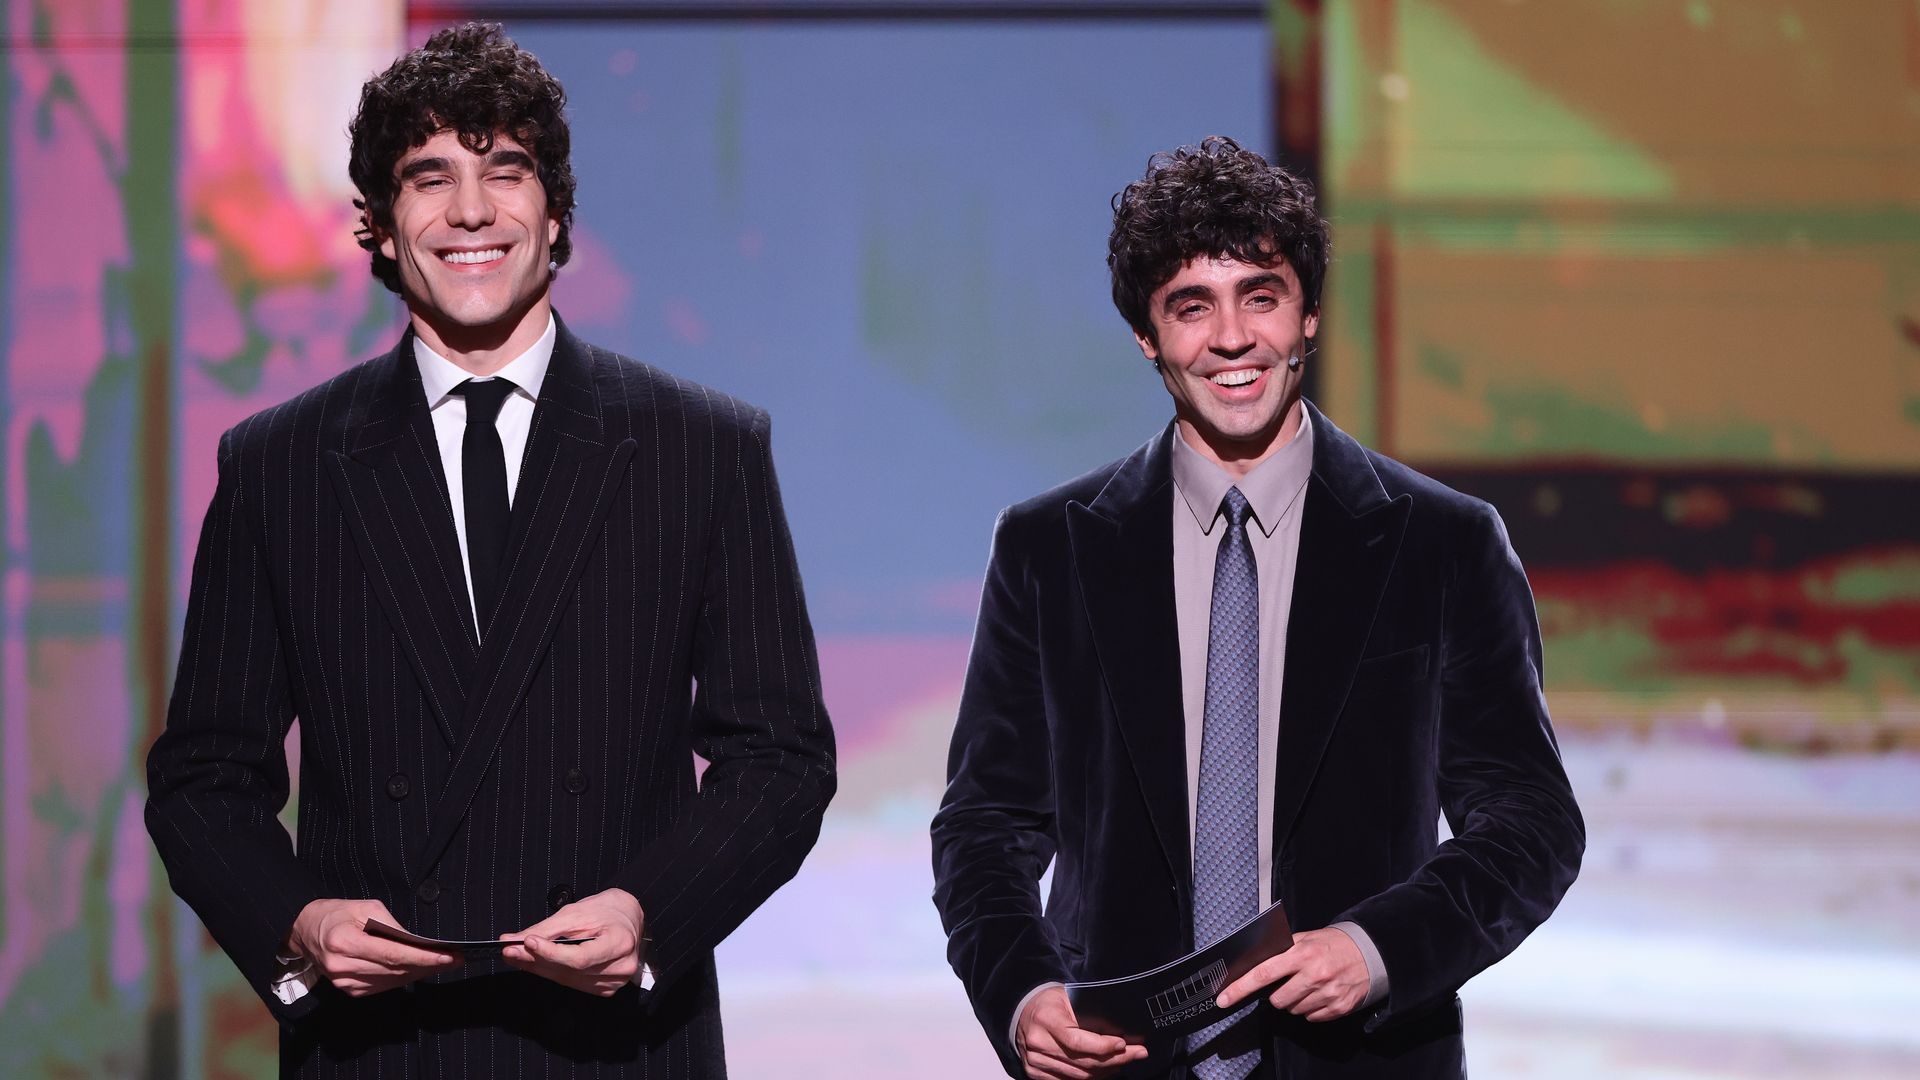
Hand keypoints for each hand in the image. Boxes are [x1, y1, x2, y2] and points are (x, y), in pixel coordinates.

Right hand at [287, 898, 460, 996]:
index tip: (448, 956)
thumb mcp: (365, 907)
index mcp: (345, 942)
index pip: (392, 954)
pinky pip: (382, 986)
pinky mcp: (348, 990)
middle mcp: (342, 967)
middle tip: (454, 959)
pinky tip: (418, 969)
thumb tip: (416, 942)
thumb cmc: (337, 913)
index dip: (423, 957)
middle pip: (394, 970)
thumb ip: (391, 926)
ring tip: (442, 963)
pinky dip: (402, 977)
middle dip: (428, 965)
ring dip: (419, 973)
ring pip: (391, 981)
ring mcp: (344, 982)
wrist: (305, 930)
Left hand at [500, 887, 644, 995]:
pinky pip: (572, 984)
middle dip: (535, 961)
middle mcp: (621, 967)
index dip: (551, 953)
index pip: (580, 957)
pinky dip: (553, 974)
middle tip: (509, 951)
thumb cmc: (606, 910)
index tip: (527, 943)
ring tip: (517, 957)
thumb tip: (515, 940)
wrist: (628, 917)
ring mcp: (614, 981)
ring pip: (567, 980)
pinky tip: (537, 965)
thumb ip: (547, 928)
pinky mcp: (606, 988)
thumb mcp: (577, 911)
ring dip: (539, 969)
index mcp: (620, 943)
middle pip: (570, 971)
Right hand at [1015, 985, 1148, 1079]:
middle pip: (1082, 1061)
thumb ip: (1088, 1012)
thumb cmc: (1049, 1003)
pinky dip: (1090, 1078)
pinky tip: (1105, 1070)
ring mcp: (1036, 1061)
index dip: (1102, 1046)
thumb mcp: (1068, 997)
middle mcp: (1038, 1042)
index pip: (1077, 1041)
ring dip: (1105, 1071)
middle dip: (1115, 1059)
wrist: (1021, 1012)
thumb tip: (1119, 1029)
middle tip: (1137, 1053)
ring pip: (1078, 1075)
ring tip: (1124, 1061)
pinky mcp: (1035, 1072)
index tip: (1123, 1044)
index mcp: (1046, 1019)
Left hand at [1215, 927, 1368, 1022]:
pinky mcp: (1338, 1008)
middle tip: (1290, 982)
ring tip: (1309, 985)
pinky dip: (1311, 1009)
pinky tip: (1320, 994)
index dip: (1240, 988)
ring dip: (1295, 1001)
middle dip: (1278, 994)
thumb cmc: (1335, 944)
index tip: (1224, 998)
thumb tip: (1256, 961)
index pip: (1263, 973)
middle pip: (1277, 1000)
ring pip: (1293, 1010)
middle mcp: (1313, 975)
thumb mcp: (1307, 937)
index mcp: (1302, 954)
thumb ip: (1283, 949)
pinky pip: (1311, 1018)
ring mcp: (1327, 994)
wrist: (1371, 952)